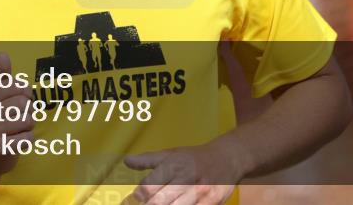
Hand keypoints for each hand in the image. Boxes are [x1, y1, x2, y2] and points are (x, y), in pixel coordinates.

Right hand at [0, 51, 33, 174]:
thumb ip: (1, 77)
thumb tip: (2, 53)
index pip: (23, 88)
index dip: (25, 98)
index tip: (13, 106)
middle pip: (27, 104)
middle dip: (26, 114)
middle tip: (12, 122)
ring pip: (29, 120)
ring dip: (26, 128)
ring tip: (13, 132)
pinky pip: (28, 138)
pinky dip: (25, 141)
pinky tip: (13, 143)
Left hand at [123, 140, 244, 204]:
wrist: (226, 158)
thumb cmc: (193, 158)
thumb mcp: (170, 154)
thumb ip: (147, 160)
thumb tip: (126, 161)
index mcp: (173, 165)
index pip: (149, 185)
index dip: (139, 196)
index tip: (134, 199)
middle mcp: (185, 179)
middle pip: (160, 201)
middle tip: (147, 203)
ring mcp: (199, 193)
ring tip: (160, 204)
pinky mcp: (211, 202)